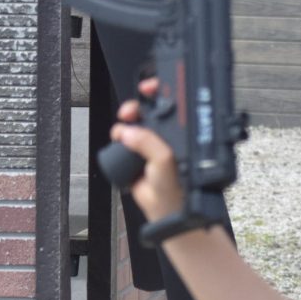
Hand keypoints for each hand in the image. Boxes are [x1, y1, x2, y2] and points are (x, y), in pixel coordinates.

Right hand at [109, 77, 184, 221]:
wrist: (164, 211)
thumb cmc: (178, 188)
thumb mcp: (165, 159)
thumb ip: (148, 141)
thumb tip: (129, 132)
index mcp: (183, 134)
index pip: (173, 105)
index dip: (160, 92)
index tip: (149, 88)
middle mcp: (168, 138)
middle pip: (150, 111)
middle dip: (138, 107)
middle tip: (130, 112)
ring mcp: (151, 147)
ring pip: (134, 125)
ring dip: (126, 124)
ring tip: (123, 131)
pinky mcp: (136, 156)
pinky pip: (123, 141)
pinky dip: (118, 138)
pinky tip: (119, 142)